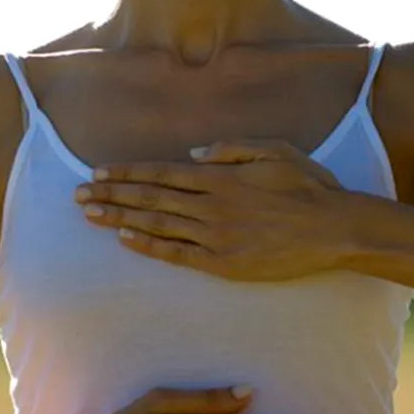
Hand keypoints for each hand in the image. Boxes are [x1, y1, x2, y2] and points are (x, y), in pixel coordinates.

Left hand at [74, 138, 348, 281]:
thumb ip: (231, 149)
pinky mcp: (224, 264)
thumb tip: (193, 153)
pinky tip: (126, 240)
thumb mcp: (275, 151)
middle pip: (150, 199)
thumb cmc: (309, 186)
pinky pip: (177, 255)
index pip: (162, 174)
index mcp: (221, 177)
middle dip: (111, 195)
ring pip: (157, 225)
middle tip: (78, 195)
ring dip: (119, 219)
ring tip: (90, 215)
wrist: (335, 230)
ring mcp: (216, 237)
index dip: (127, 174)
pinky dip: (149, 246)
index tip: (99, 173)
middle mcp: (212, 205)